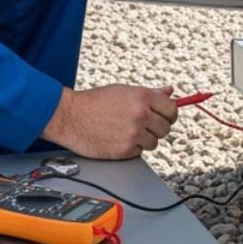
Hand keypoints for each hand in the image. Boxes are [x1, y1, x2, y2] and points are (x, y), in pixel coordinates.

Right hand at [38, 84, 177, 159]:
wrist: (70, 116)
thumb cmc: (95, 102)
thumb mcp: (123, 91)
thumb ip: (149, 93)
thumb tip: (170, 91)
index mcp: (142, 96)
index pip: (172, 109)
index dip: (169, 114)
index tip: (165, 117)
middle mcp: (141, 114)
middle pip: (166, 128)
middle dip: (156, 128)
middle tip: (143, 125)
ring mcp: (134, 133)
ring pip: (154, 142)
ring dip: (144, 139)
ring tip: (126, 132)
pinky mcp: (125, 150)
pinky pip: (139, 152)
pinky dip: (131, 148)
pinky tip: (118, 139)